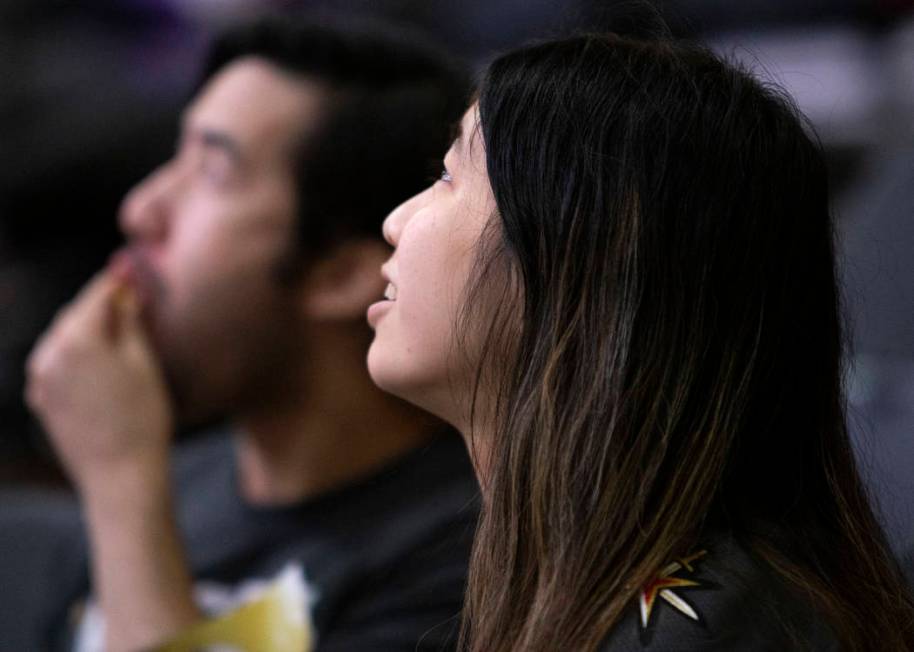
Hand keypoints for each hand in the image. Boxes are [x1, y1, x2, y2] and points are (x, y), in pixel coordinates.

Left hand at [25, 269, 172, 494]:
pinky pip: (59, 364)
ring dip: (90, 330)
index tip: (130, 266)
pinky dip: (79, 355)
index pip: (97, 294)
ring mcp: (41, 379)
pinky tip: (105, 363)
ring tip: (122, 331)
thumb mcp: (143, 361)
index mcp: (75, 338)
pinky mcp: (42, 400)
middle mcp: (49, 353)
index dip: (117, 279)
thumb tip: (126, 292)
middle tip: (132, 297)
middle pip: (77, 314)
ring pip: (66, 339)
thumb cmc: (142, 418)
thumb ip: (129, 320)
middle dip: (102, 304)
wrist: (122, 475)